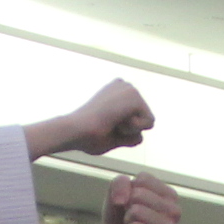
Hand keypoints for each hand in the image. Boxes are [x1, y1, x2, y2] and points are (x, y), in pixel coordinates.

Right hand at [26, 79, 153, 160]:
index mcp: (116, 91)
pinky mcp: (134, 95)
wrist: (75, 130)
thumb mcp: (110, 137)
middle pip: (143, 119)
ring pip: (147, 121)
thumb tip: (140, 137)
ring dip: (129, 130)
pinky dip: (133, 128)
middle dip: (129, 129)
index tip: (103, 125)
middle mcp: (124, 86)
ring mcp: (129, 88)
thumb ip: (126, 136)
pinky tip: (115, 121)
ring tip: (110, 122)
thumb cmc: (86, 137)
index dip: (123, 131)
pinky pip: (149, 123)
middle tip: (106, 125)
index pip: (135, 118)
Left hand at [89, 174, 180, 223]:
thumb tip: (124, 200)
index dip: (129, 190)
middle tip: (130, 218)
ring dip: (127, 219)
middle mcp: (175, 211)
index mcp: (169, 195)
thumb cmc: (120, 217)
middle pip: (139, 194)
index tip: (131, 202)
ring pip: (137, 211)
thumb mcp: (115, 192)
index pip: (143, 179)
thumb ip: (119, 183)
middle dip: (127, 206)